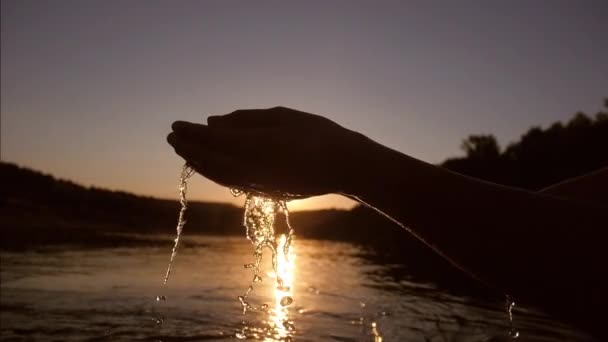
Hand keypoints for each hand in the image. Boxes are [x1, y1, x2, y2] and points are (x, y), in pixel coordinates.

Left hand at [167, 106, 373, 197]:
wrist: (346, 168)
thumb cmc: (319, 134)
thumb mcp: (283, 117)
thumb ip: (246, 120)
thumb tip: (212, 123)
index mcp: (259, 147)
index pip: (214, 140)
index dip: (192, 133)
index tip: (175, 125)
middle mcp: (254, 169)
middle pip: (210, 160)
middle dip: (188, 148)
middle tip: (171, 137)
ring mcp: (259, 185)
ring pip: (218, 176)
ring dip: (197, 163)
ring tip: (183, 152)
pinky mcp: (265, 193)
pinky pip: (230, 183)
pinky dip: (213, 174)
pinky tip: (208, 166)